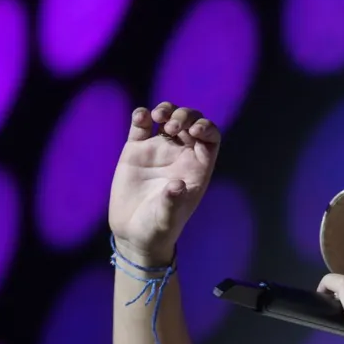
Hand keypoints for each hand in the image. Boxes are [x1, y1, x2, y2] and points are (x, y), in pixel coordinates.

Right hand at [109, 102, 221, 262]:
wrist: (133, 234)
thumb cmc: (157, 229)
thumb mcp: (166, 219)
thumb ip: (173, 203)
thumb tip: (177, 185)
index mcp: (197, 168)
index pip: (211, 137)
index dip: (206, 127)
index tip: (194, 130)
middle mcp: (180, 155)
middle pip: (191, 122)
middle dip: (185, 116)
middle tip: (172, 127)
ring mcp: (158, 150)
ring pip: (168, 117)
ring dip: (166, 110)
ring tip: (158, 118)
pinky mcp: (136, 150)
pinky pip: (141, 124)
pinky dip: (142, 115)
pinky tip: (141, 117)